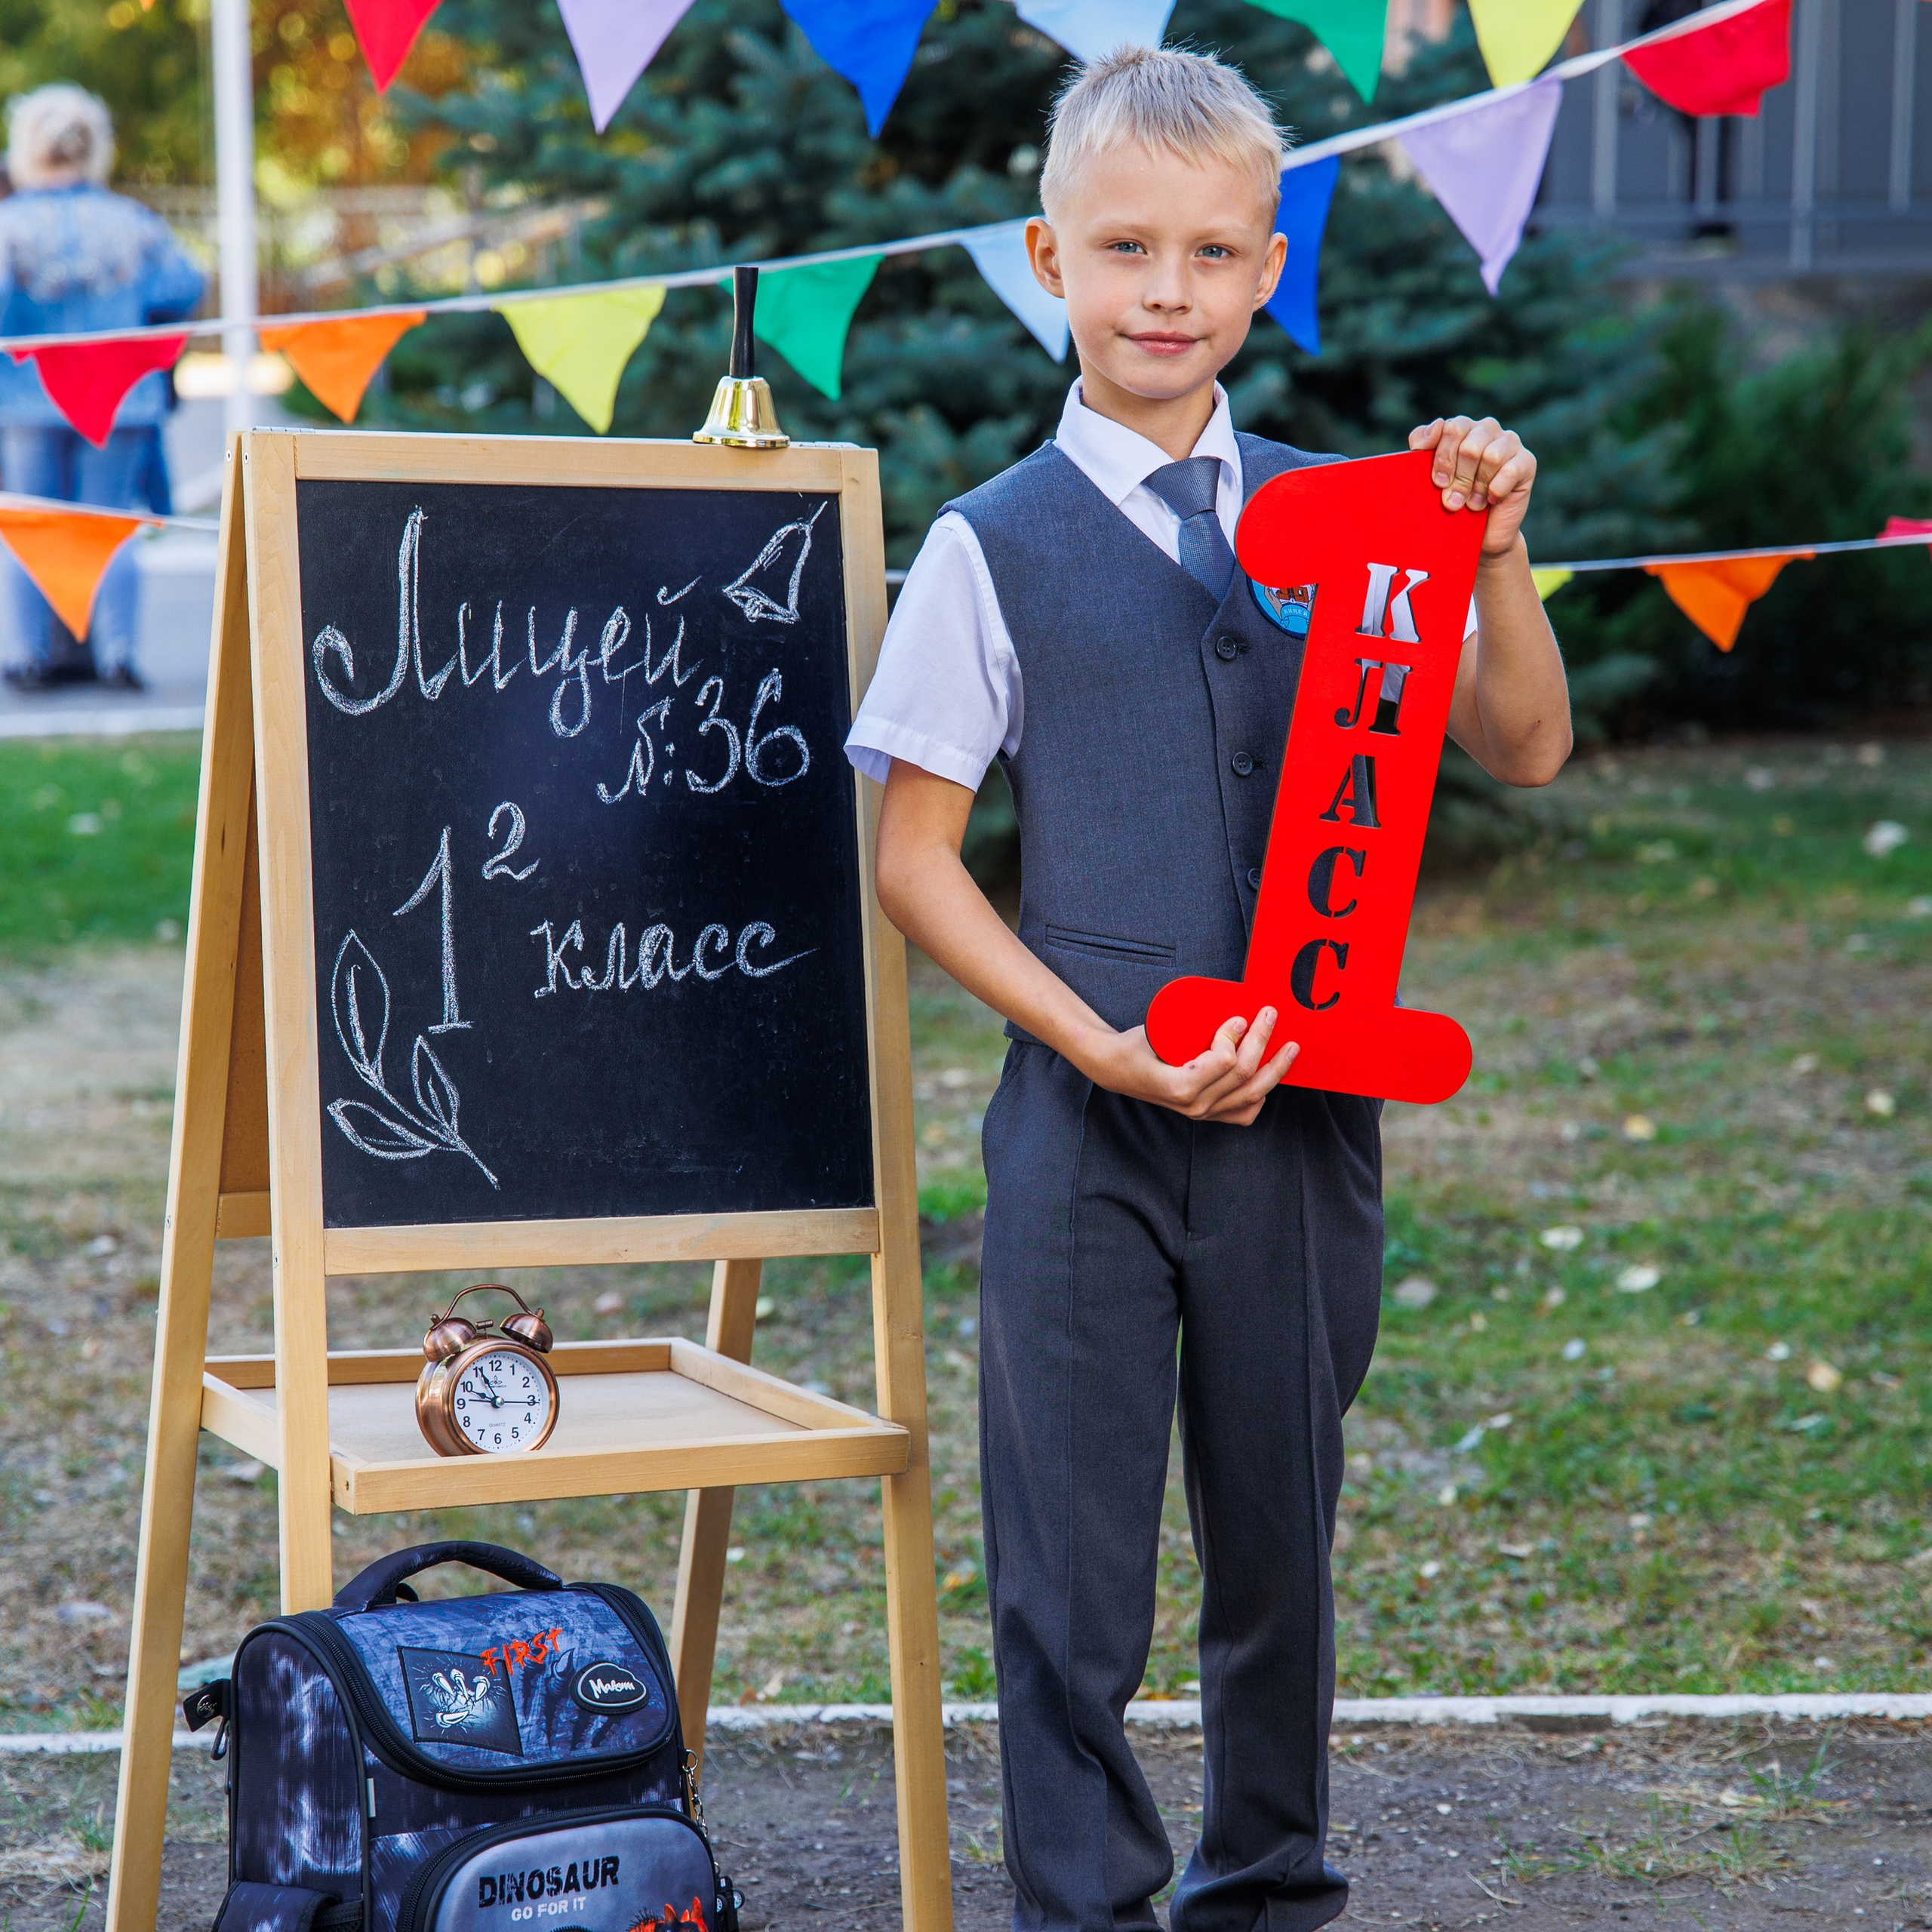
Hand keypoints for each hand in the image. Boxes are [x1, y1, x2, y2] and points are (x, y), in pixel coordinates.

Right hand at [1078, 1008, 1299, 1125]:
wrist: (1116, 1070)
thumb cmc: (1135, 1047)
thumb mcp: (1156, 1031)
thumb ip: (1191, 1026)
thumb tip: (1235, 1016)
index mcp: (1181, 1087)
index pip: (1225, 1062)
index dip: (1236, 1036)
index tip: (1238, 1017)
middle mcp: (1195, 1106)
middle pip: (1244, 1075)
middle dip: (1263, 1041)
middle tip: (1270, 1015)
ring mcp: (1203, 1114)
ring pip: (1252, 1095)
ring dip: (1275, 1070)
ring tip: (1290, 1049)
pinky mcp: (1208, 1115)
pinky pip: (1244, 1112)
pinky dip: (1260, 1096)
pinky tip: (1267, 1078)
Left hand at [1409, 417, 1536, 556]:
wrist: (1479, 534)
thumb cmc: (1451, 500)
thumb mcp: (1428, 475)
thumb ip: (1422, 444)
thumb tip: (1436, 425)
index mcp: (1462, 427)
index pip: (1451, 428)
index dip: (1443, 458)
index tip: (1437, 482)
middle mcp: (1487, 429)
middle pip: (1470, 446)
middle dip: (1459, 478)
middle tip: (1452, 500)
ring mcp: (1509, 442)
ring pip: (1491, 457)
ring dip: (1477, 487)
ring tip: (1472, 503)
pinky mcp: (1527, 461)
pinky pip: (1509, 471)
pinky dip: (1495, 490)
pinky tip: (1491, 500)